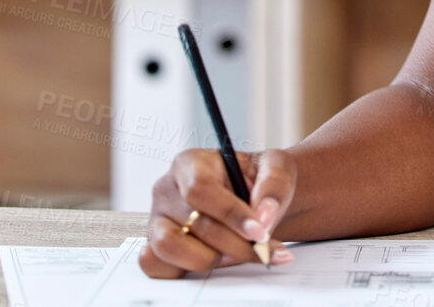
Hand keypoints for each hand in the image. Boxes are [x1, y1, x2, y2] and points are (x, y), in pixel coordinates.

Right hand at [139, 148, 297, 277]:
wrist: (255, 198)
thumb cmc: (259, 178)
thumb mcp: (277, 167)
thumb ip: (274, 185)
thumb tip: (263, 217)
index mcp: (190, 163)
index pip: (200, 188)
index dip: (230, 213)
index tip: (259, 232)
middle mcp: (167, 190)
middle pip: (193, 223)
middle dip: (235, 244)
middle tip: (264, 251)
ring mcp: (158, 220)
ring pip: (170, 247)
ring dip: (211, 258)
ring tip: (238, 252)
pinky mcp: (156, 247)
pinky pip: (157, 266)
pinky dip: (187, 270)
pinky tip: (217, 261)